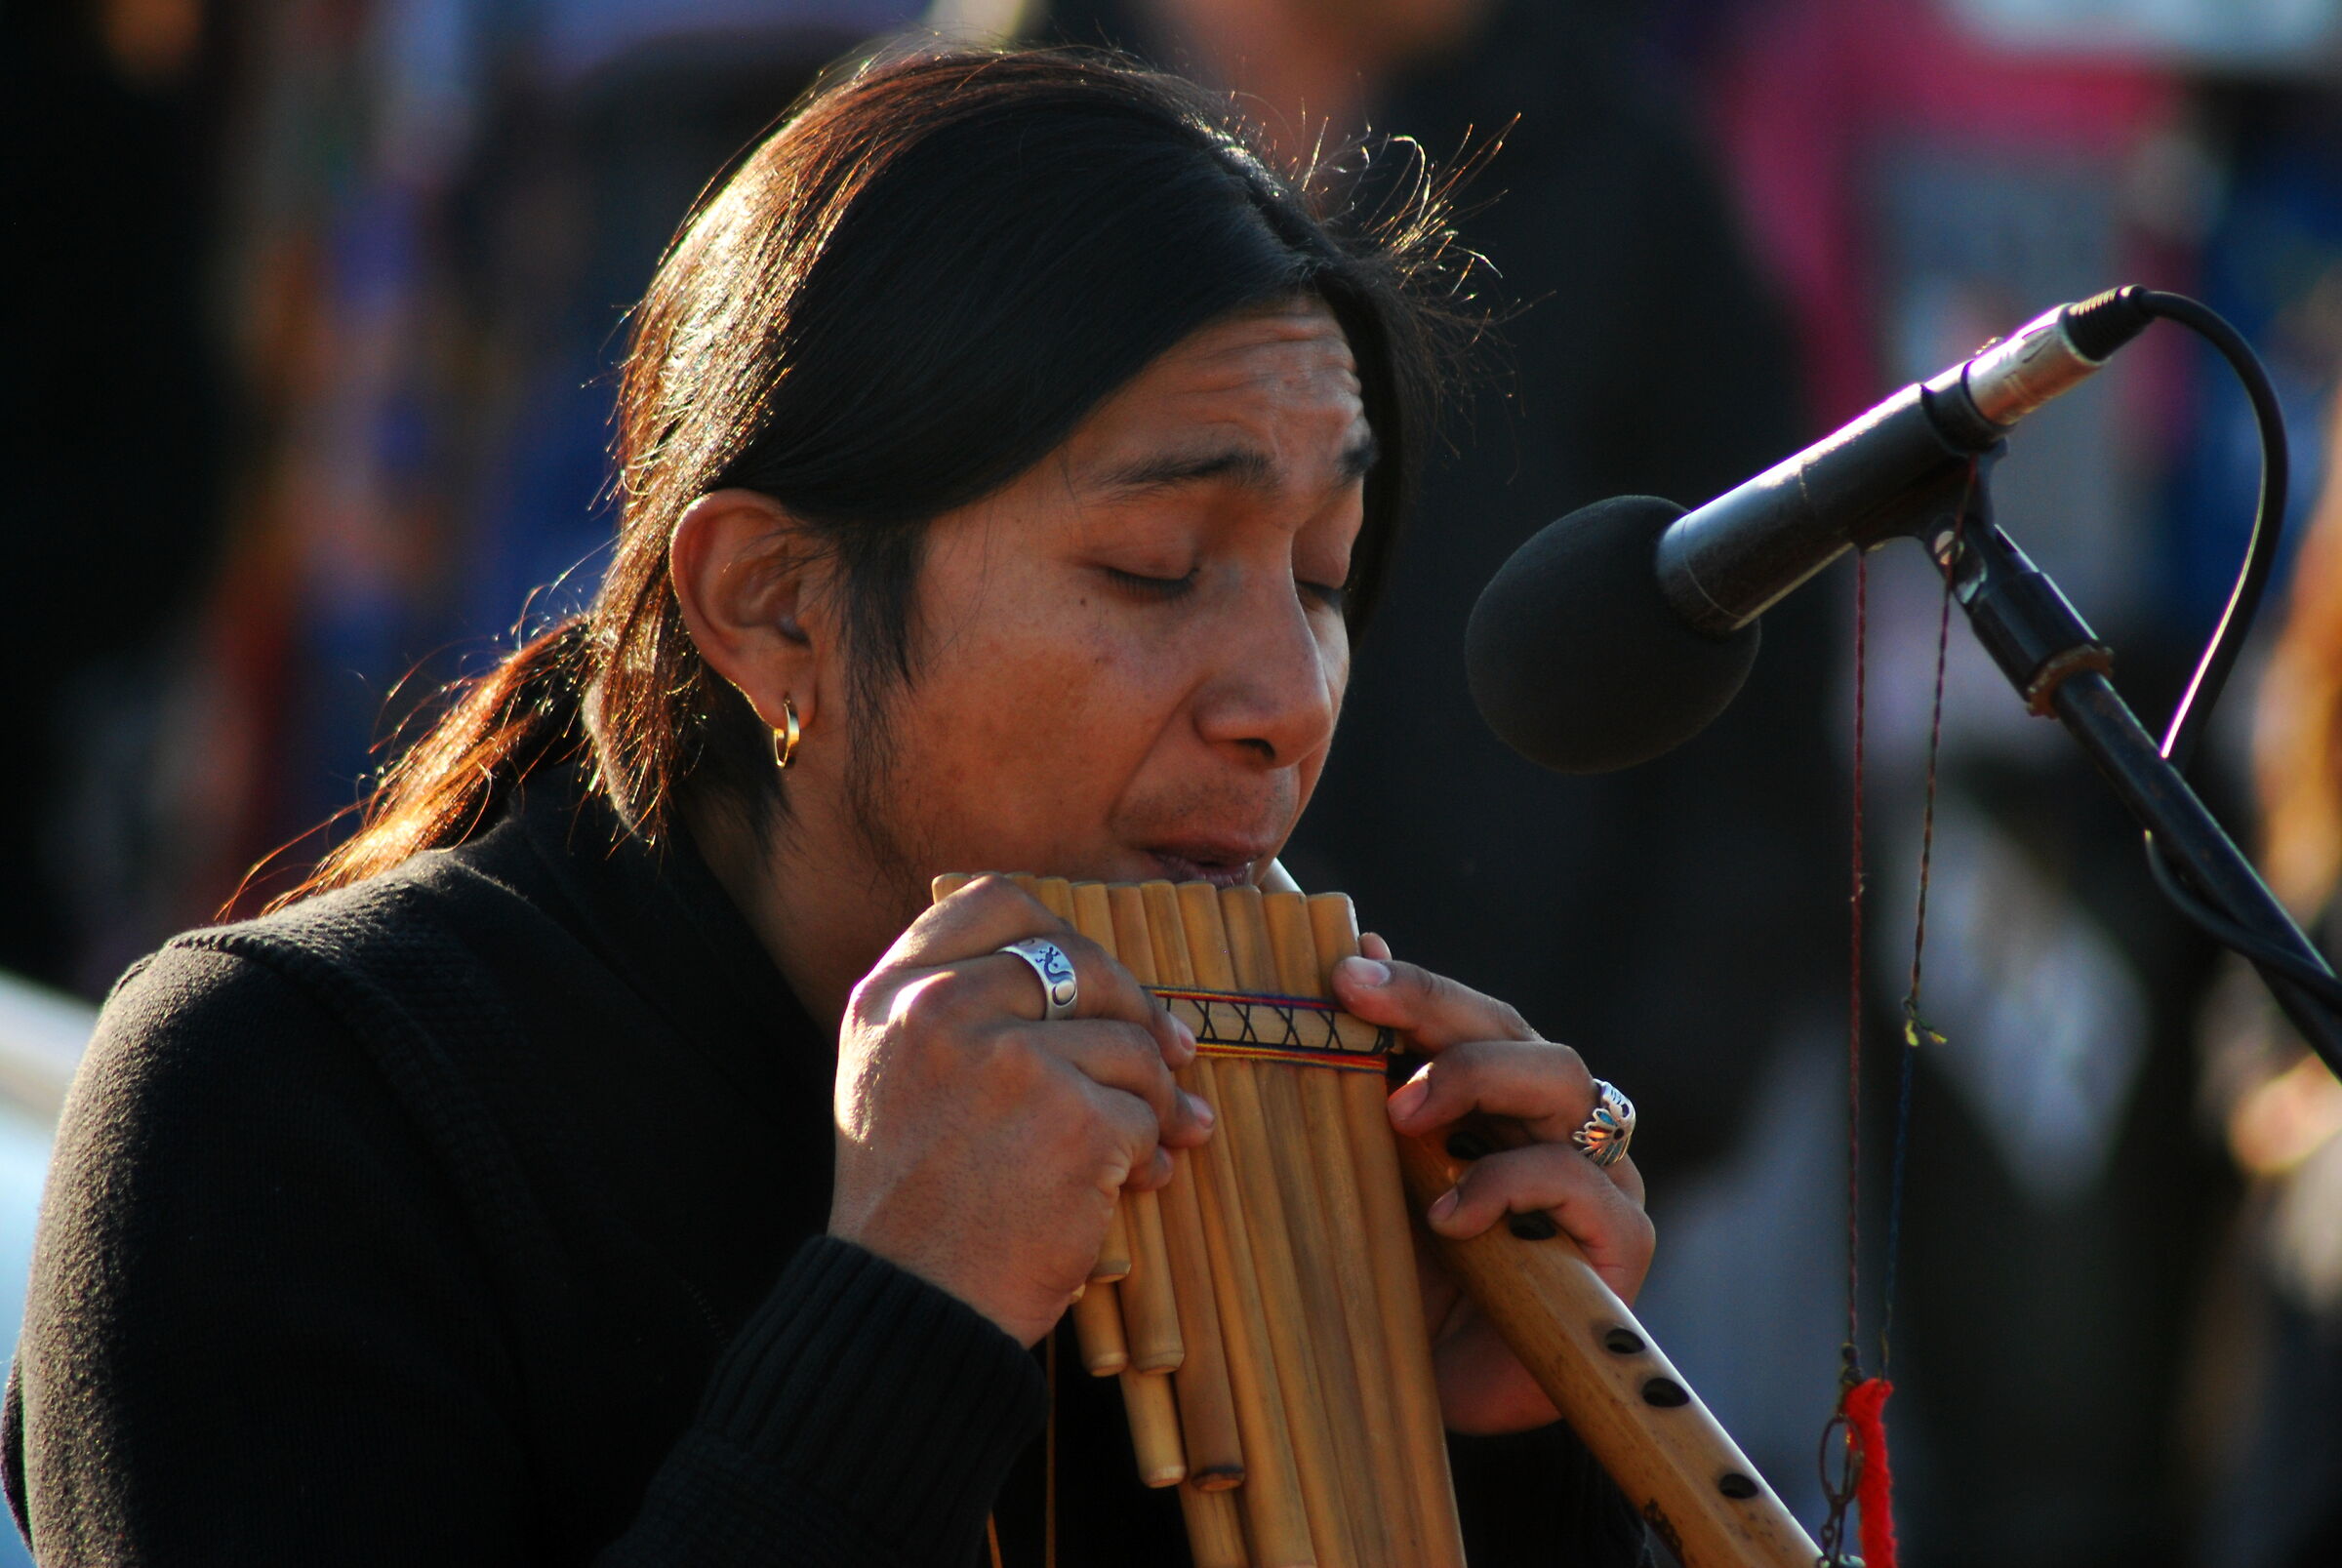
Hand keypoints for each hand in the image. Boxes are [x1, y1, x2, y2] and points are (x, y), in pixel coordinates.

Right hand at [829, 876, 1214, 1345]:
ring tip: (1154, 1138)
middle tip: (1171, 1051)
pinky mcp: (1072, 1119)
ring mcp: (1011, 1060)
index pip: (995, 903)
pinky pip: (1144, 1112)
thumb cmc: (908, 1207)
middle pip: (1078, 963)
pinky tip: (1134, 1183)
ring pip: (1126, 1041)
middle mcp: (942, 1010)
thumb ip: (953, 1009)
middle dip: (1134, 1008)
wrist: (911, 1309)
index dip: (1060, 933)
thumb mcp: (891, 1078)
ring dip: (1156, 1093)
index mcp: (892, 995)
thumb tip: (1077, 968)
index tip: (1090, 979)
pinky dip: (1151, 1152)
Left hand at [1331, 934, 1652, 1435]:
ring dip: (1473, 1079)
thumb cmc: (1405, 1276)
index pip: (1471, 1016)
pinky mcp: (1622, 1242)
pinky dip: (1507, 1185)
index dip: (1413, 986)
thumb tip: (1357, 953)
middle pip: (1520, 1031)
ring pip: (1562, 1079)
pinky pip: (1579, 1184)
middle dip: (1437, 1008)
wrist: (1439, 1394)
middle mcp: (1557, 1123)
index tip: (1343, 972)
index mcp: (1501, 1099)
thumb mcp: (1370, 1170)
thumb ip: (1368, 1075)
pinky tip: (1447, 1216)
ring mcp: (1598, 1176)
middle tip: (1359, 1008)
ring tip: (1397, 1116)